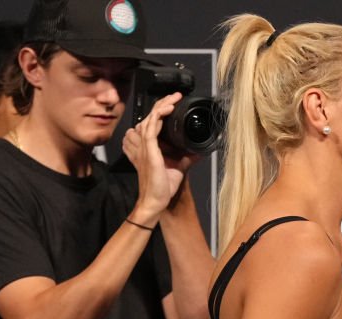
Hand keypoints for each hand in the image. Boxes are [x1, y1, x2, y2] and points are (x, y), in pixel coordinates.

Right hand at [123, 92, 191, 220]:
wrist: (155, 200)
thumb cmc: (162, 186)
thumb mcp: (177, 167)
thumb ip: (186, 157)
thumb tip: (199, 150)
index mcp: (148, 146)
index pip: (151, 121)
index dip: (161, 109)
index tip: (173, 102)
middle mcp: (143, 143)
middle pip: (149, 116)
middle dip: (162, 103)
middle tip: (175, 96)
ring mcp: (144, 147)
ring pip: (150, 119)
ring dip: (162, 106)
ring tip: (173, 99)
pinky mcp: (149, 151)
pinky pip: (151, 129)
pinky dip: (158, 117)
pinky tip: (166, 111)